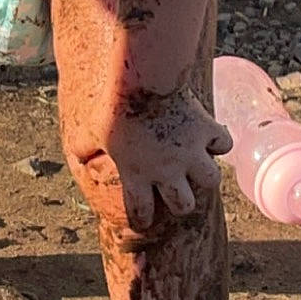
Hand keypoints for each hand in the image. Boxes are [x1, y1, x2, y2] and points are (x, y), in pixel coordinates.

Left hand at [94, 88, 231, 232]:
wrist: (144, 79)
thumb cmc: (114, 106)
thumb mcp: (90, 130)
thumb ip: (83, 148)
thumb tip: (76, 156)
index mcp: (138, 174)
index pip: (142, 213)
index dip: (142, 219)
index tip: (144, 218)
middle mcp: (168, 170)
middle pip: (184, 206)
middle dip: (181, 203)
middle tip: (177, 190)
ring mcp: (191, 152)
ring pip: (210, 182)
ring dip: (204, 177)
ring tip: (197, 167)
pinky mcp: (206, 131)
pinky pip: (223, 145)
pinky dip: (219, 143)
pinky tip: (210, 137)